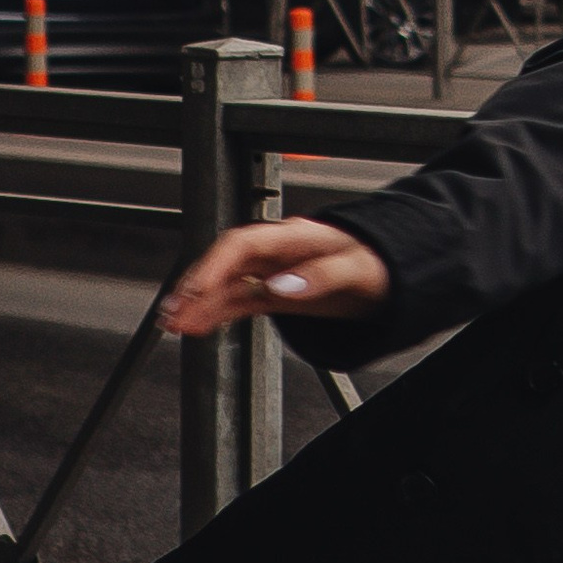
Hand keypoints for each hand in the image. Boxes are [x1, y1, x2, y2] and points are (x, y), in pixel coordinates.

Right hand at [162, 217, 391, 337]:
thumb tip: (283, 286)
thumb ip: (321, 277)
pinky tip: (196, 325)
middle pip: (226, 264)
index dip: (214, 264)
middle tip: (172, 312)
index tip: (196, 288)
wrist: (391, 273)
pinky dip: (215, 313)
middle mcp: (277, 253)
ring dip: (199, 303)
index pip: (242, 245)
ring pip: (227, 286)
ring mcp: (273, 272)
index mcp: (293, 237)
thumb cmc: (377, 262)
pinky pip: (239, 301)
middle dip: (196, 286)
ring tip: (173, 323)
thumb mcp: (358, 268)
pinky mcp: (276, 293)